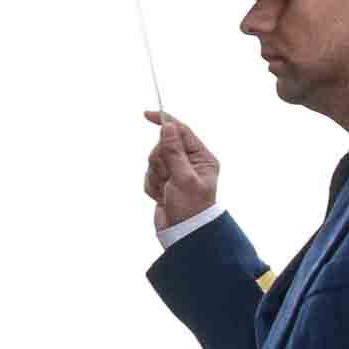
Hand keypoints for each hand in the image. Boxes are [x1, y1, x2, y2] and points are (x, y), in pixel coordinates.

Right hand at [141, 112, 222, 232]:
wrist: (184, 233)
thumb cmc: (192, 207)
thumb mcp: (184, 178)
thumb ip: (174, 151)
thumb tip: (168, 127)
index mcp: (201, 158)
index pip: (182, 131)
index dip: (165, 122)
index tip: (146, 114)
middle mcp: (189, 163)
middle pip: (163, 146)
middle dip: (160, 161)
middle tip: (167, 177)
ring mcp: (176, 173)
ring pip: (153, 162)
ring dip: (155, 176)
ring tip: (166, 190)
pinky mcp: (164, 184)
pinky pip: (149, 176)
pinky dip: (152, 186)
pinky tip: (161, 197)